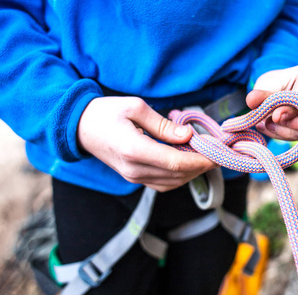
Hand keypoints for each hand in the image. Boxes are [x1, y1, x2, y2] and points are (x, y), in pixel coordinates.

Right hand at [77, 96, 216, 191]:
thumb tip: (188, 136)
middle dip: (202, 166)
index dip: (201, 160)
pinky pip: (162, 183)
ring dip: (192, 172)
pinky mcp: (133, 178)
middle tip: (218, 153)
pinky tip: (188, 163)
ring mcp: (133, 177)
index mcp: (134, 150)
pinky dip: (179, 176)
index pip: (176, 162)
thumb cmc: (105, 112)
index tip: (219, 153)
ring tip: (206, 157)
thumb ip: (163, 125)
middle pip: (177, 175)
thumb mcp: (135, 107)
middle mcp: (134, 169)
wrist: (79, 127)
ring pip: (172, 183)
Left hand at [246, 63, 297, 140]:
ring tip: (266, 124)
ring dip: (287, 132)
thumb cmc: (278, 84)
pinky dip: (284, 136)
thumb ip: (262, 92)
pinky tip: (267, 128)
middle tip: (275, 121)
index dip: (292, 106)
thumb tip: (251, 101)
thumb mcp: (268, 83)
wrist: (281, 92)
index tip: (275, 116)